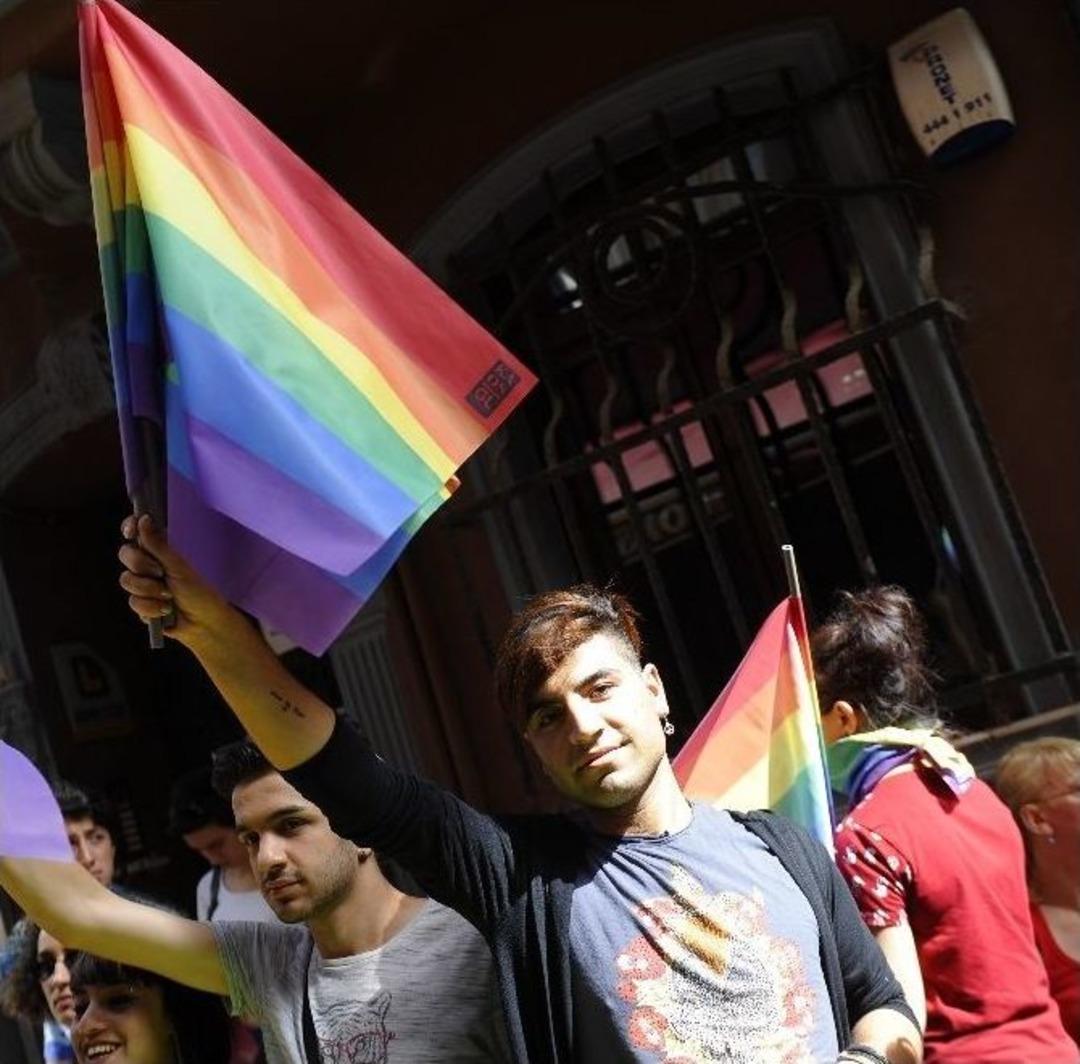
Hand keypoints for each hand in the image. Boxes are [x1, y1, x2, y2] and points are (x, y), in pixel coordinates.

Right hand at [117, 514, 235, 646]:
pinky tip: (165, 610)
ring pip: (126, 580)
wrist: (203, 623)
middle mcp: (148, 566)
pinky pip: (133, 602)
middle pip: (125, 554)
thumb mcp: (179, 567)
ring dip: (149, 590)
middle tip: (161, 573)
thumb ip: (158, 545)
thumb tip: (143, 519)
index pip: (136, 533)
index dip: (129, 528)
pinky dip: (151, 607)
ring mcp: (142, 585)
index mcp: (159, 551)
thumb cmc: (198, 592)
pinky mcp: (140, 605)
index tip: (131, 530)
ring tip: (168, 596)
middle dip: (141, 565)